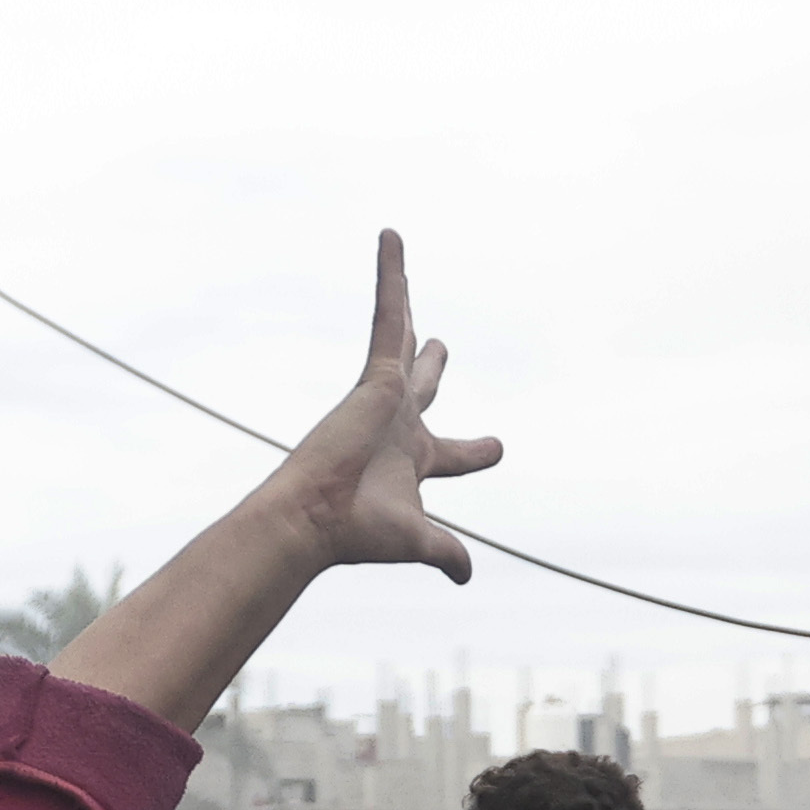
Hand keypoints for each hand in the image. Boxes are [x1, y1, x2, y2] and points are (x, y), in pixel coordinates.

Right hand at [272, 234, 499, 586]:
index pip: (452, 453)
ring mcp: (384, 397)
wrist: (314, 517)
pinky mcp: (374, 375)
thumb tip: (467, 575)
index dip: (477, 452)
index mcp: (411, 460)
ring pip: (400, 334)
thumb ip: (446, 551)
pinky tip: (392, 235)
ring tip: (398, 251)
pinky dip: (391, 276)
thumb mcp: (418, 539)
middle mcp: (397, 423)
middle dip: (434, 367)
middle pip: (422, 385)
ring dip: (400, 296)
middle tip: (444, 346)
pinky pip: (388, 314)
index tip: (496, 447)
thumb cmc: (358, 532)